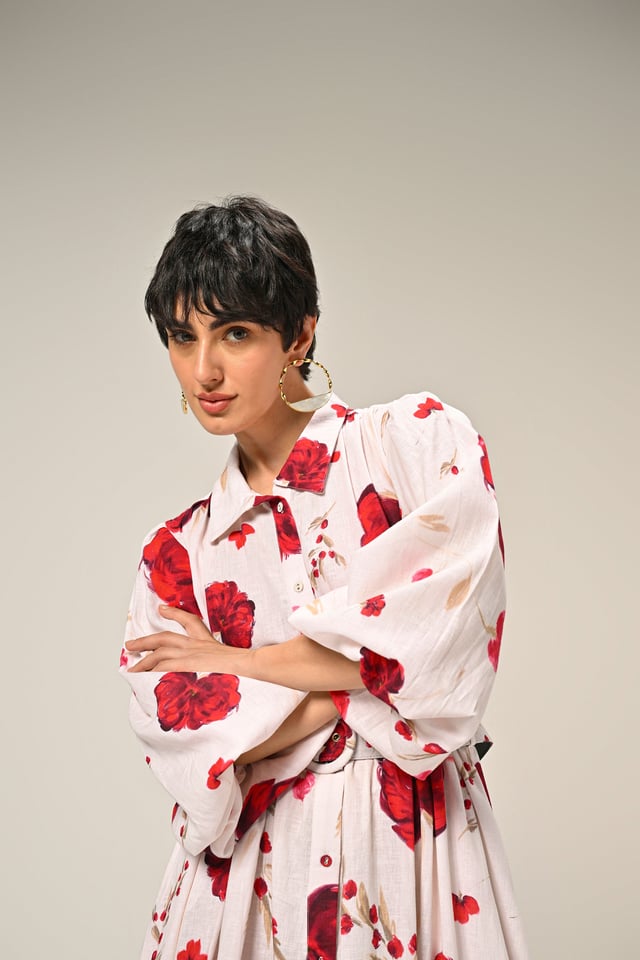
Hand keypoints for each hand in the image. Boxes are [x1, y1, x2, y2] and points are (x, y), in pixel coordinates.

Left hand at [126, 605, 247, 673]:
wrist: (250, 666)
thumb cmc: (246, 668)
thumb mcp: (235, 659)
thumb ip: (226, 662)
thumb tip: (227, 671)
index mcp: (207, 641)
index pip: (189, 622)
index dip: (174, 613)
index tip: (162, 609)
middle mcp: (196, 645)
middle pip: (165, 638)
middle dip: (145, 641)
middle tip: (130, 644)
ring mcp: (190, 655)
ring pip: (160, 653)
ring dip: (143, 660)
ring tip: (131, 668)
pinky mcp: (186, 666)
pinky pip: (162, 667)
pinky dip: (150, 671)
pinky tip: (141, 678)